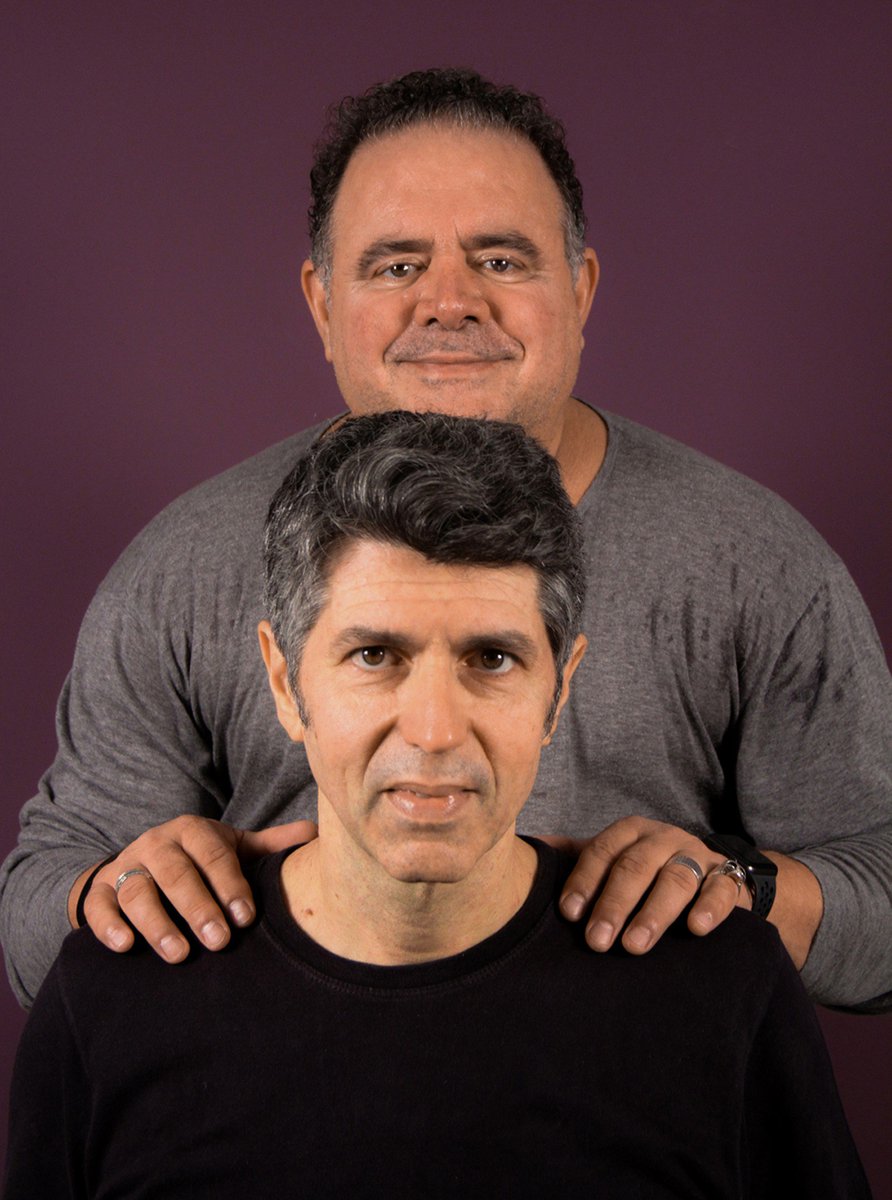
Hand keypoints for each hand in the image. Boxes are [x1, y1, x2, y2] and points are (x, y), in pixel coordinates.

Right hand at [71, 816, 317, 960]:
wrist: (138, 867)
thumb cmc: (197, 863)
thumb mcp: (231, 849)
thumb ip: (269, 846)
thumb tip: (317, 836)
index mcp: (192, 831)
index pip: (213, 853)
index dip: (230, 884)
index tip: (246, 917)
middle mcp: (156, 844)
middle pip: (176, 872)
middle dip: (197, 907)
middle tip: (219, 942)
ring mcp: (124, 867)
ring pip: (136, 891)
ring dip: (157, 923)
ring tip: (178, 954)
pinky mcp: (96, 891)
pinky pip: (97, 905)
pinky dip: (108, 925)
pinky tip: (125, 946)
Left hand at [543, 817, 750, 953]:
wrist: (712, 872)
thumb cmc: (649, 870)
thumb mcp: (614, 859)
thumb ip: (576, 858)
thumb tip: (526, 856)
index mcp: (630, 832)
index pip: (601, 851)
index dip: (584, 882)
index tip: (569, 915)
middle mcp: (661, 839)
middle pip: (635, 867)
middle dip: (614, 905)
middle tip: (597, 941)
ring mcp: (696, 855)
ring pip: (675, 879)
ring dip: (654, 913)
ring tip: (635, 945)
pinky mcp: (727, 877)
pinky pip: (721, 888)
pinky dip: (710, 907)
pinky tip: (696, 929)